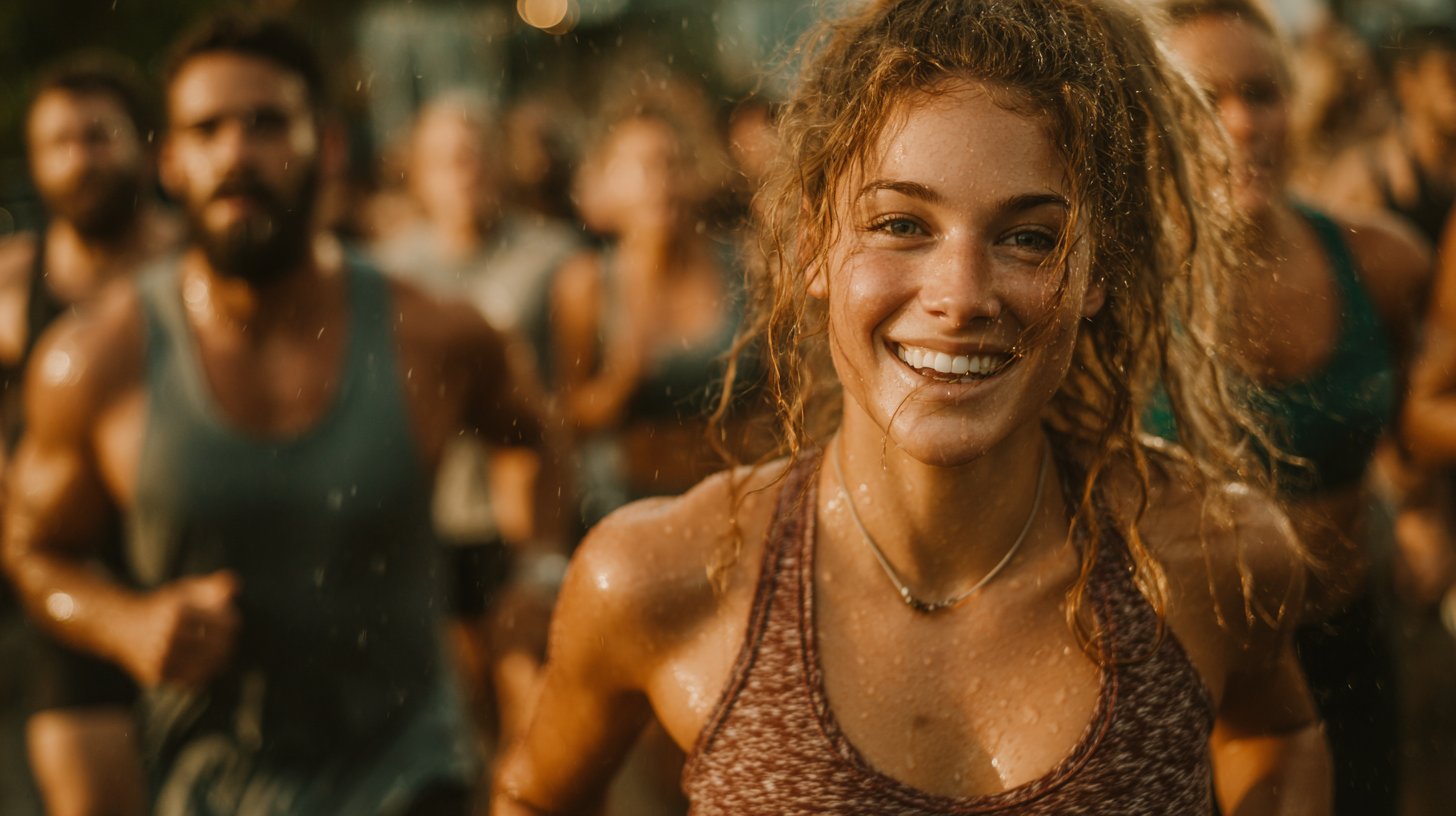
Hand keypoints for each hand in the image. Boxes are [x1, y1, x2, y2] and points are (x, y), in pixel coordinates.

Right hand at [119, 570, 241, 687]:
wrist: (122, 625)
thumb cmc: (164, 606)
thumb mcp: (187, 589)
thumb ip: (214, 585)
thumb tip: (235, 585)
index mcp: (179, 612)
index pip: (225, 624)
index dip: (233, 622)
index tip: (231, 621)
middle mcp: (168, 635)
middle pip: (218, 646)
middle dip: (228, 643)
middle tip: (228, 640)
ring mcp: (161, 657)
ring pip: (207, 666)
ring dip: (219, 660)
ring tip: (219, 653)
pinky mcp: (156, 674)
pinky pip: (192, 680)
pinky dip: (203, 674)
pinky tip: (204, 665)